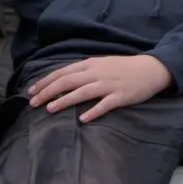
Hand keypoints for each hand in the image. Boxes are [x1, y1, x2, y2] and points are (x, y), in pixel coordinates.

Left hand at [27, 55, 172, 122]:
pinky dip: (93, 112)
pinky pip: (105, 105)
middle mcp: (97, 73)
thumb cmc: (124, 67)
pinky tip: (83, 119)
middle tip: (32, 102)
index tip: (31, 91)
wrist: (151, 68)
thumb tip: (63, 80)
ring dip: (64, 100)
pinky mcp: (121, 96)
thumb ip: (84, 70)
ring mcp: (109, 85)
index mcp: (90, 64)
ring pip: (82, 92)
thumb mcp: (102, 64)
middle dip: (48, 92)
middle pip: (67, 81)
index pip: (63, 72)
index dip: (45, 81)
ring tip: (50, 109)